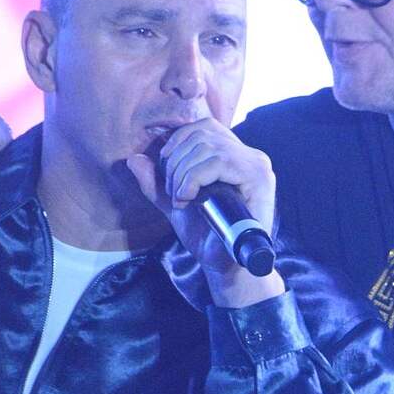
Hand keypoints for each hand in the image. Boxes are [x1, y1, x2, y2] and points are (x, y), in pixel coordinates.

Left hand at [126, 118, 283, 307]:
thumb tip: (134, 158)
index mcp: (234, 155)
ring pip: (208, 148)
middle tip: (173, 193)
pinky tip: (188, 198)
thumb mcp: (174, 203)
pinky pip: (218, 162)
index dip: (178, 142)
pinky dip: (193, 178)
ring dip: (183, 173)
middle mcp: (249, 155)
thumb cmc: (205, 235)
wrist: (224, 265)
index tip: (167, 173)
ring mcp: (257, 165)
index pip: (203, 127)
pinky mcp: (259, 177)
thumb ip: (155, 183)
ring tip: (181, 199)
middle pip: (201, 136)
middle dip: (176, 163)